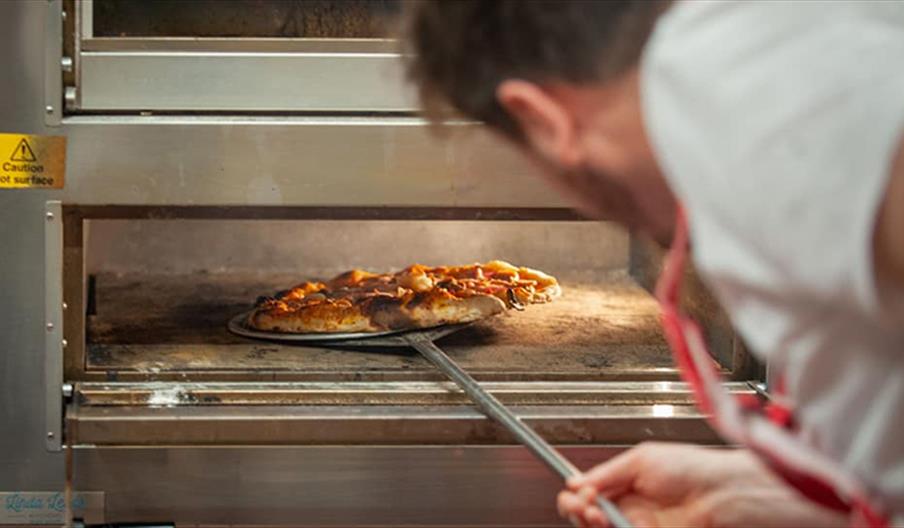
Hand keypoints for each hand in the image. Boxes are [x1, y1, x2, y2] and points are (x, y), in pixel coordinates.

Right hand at [557, 442, 848, 527]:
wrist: (725, 495)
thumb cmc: (694, 468)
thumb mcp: (642, 459)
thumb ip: (607, 473)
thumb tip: (576, 482)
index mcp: (625, 483)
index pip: (588, 493)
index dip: (576, 496)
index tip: (576, 494)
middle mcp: (630, 507)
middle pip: (588, 517)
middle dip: (579, 511)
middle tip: (586, 506)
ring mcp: (639, 526)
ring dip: (592, 522)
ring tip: (598, 514)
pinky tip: (613, 523)